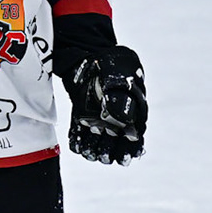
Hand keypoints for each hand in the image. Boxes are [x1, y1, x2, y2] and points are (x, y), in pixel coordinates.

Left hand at [66, 45, 146, 163]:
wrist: (91, 55)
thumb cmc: (113, 66)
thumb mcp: (122, 79)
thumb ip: (122, 100)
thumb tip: (123, 120)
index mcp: (132, 115)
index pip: (133, 142)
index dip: (128, 152)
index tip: (122, 157)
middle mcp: (116, 123)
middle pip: (113, 149)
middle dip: (108, 152)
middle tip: (103, 147)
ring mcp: (98, 122)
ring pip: (96, 147)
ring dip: (93, 150)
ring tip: (90, 143)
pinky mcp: (81, 118)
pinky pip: (79, 138)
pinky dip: (78, 143)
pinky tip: (78, 141)